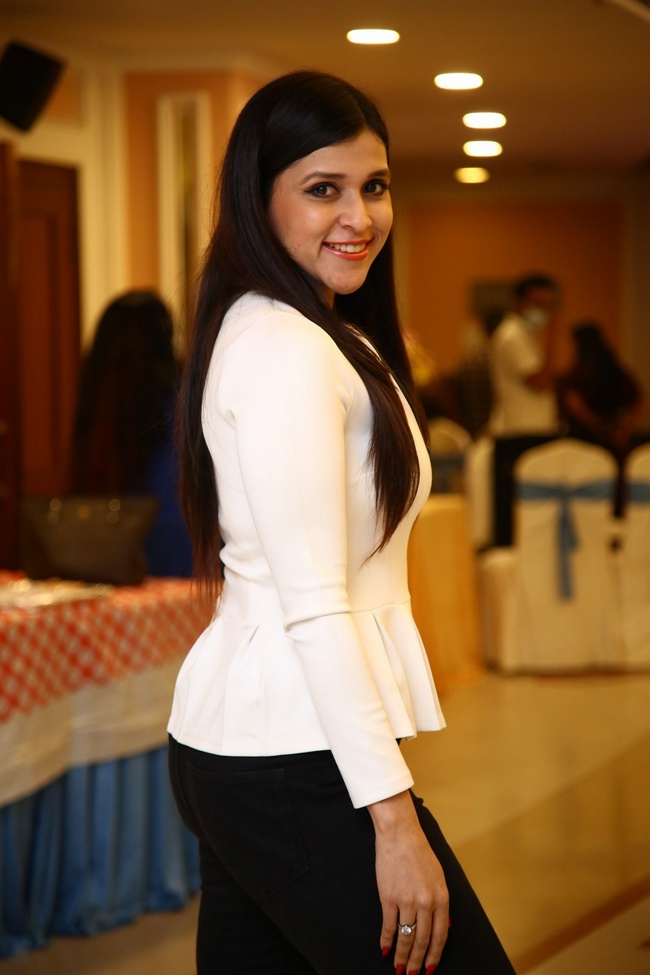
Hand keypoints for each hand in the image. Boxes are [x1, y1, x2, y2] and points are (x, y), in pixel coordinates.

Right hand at [368, 791, 448, 973]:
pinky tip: (384, 948)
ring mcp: (407, 901)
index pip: (440, 936)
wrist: (399, 834)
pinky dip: (386, 940)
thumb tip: (444, 927)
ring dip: (402, 956)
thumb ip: (441, 903)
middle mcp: (426, 902)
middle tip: (412, 974)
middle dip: (418, 962)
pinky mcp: (389, 897)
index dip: (435, 955)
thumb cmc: (419, 852)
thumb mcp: (439, 876)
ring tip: (399, 968)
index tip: (430, 968)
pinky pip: (389, 925)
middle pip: (423, 941)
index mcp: (442, 897)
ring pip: (406, 937)